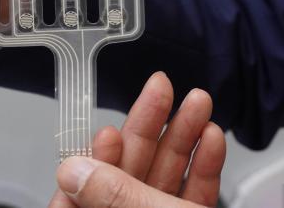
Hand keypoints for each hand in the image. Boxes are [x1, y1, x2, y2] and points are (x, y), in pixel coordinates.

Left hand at [48, 72, 225, 207]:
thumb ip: (114, 195)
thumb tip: (72, 169)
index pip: (85, 193)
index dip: (97, 159)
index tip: (110, 129)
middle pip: (131, 174)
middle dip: (150, 128)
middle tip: (161, 87)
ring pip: (166, 177)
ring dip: (183, 137)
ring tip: (197, 101)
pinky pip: (194, 192)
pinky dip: (205, 166)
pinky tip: (211, 138)